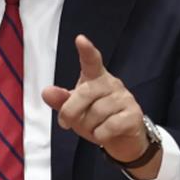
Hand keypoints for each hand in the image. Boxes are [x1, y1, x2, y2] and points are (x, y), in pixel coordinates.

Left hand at [41, 35, 159, 178]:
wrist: (123, 140)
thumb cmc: (96, 119)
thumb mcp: (75, 111)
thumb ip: (62, 101)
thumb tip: (46, 92)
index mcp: (96, 78)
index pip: (91, 61)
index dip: (86, 50)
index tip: (80, 39)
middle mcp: (111, 83)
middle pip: (85, 93)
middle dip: (71, 111)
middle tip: (66, 123)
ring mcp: (125, 98)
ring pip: (97, 112)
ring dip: (89, 126)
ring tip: (94, 127)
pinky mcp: (133, 115)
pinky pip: (109, 126)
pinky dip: (100, 134)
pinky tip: (104, 134)